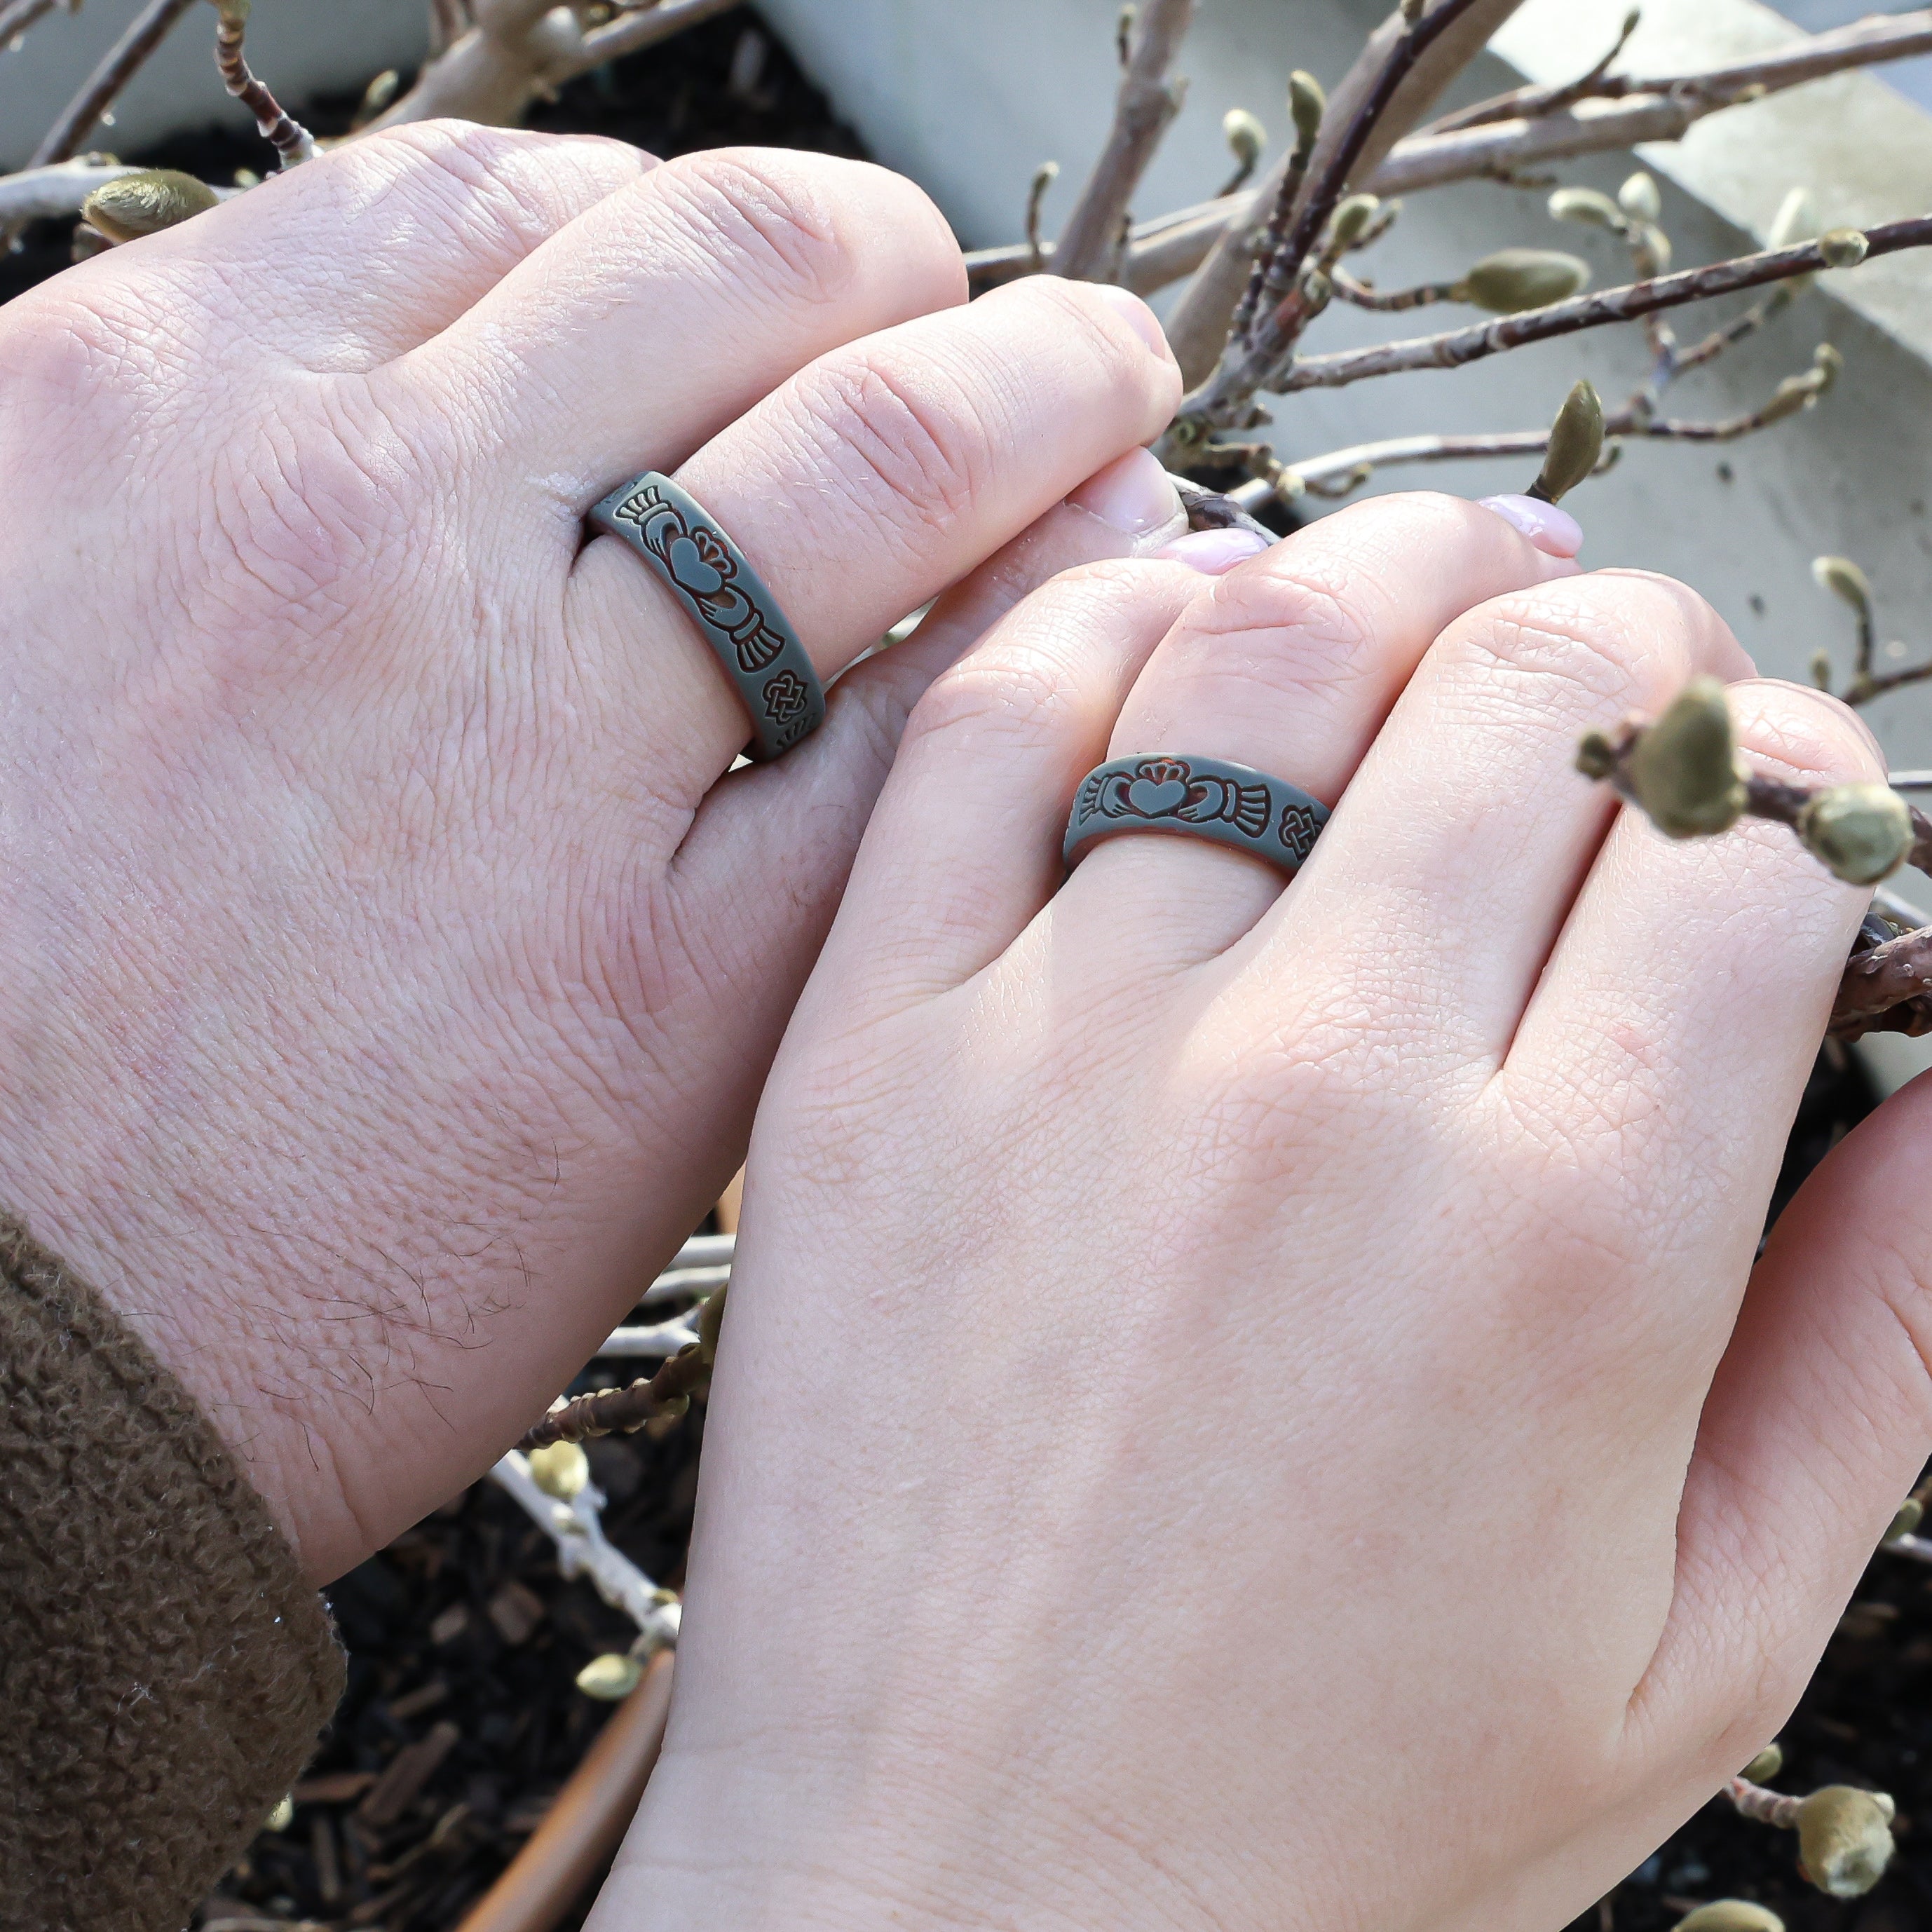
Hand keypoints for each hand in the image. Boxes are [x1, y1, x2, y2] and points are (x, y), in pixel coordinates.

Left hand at [0, 123, 1186, 1580]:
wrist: (1, 1328)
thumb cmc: (348, 1249)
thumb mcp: (699, 1062)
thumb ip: (899, 791)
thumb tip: (1074, 572)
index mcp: (580, 719)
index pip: (907, 448)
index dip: (1056, 397)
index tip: (1112, 397)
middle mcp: (388, 534)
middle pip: (744, 261)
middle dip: (914, 279)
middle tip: (964, 340)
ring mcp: (191, 447)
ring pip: (533, 202)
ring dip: (691, 241)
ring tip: (751, 329)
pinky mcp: (40, 422)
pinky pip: (314, 227)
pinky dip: (475, 242)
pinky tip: (524, 335)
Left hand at [605, 502, 1924, 1931]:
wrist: (955, 1909)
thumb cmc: (1322, 1819)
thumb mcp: (1694, 1648)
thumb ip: (1872, 1348)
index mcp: (1566, 1232)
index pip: (1749, 838)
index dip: (1802, 777)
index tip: (1780, 808)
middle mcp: (1320, 1090)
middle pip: (1535, 688)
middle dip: (1630, 640)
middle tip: (1627, 675)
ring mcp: (1066, 1045)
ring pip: (1267, 644)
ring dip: (1387, 570)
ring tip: (1436, 584)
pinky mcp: (867, 1053)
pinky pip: (987, 734)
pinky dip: (1098, 624)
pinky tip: (1171, 616)